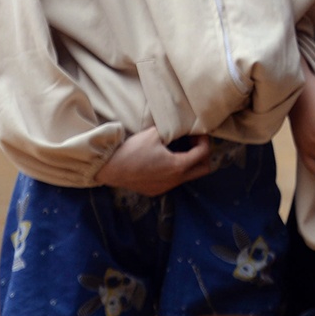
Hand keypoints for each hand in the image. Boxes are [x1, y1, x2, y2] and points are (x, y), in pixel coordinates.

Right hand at [93, 128, 213, 195]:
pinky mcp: (155, 191)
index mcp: (178, 166)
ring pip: (187, 176)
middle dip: (202, 155)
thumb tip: (180, 124)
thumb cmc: (132, 150)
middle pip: (203, 170)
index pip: (203, 153)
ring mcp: (165, 187)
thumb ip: (171, 129)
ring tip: (178, 149)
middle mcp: (175, 180)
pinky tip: (164, 159)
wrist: (110, 168)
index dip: (204, 140)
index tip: (197, 133)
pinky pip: (173, 181)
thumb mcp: (154, 133)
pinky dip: (175, 170)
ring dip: (188, 163)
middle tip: (193, 142)